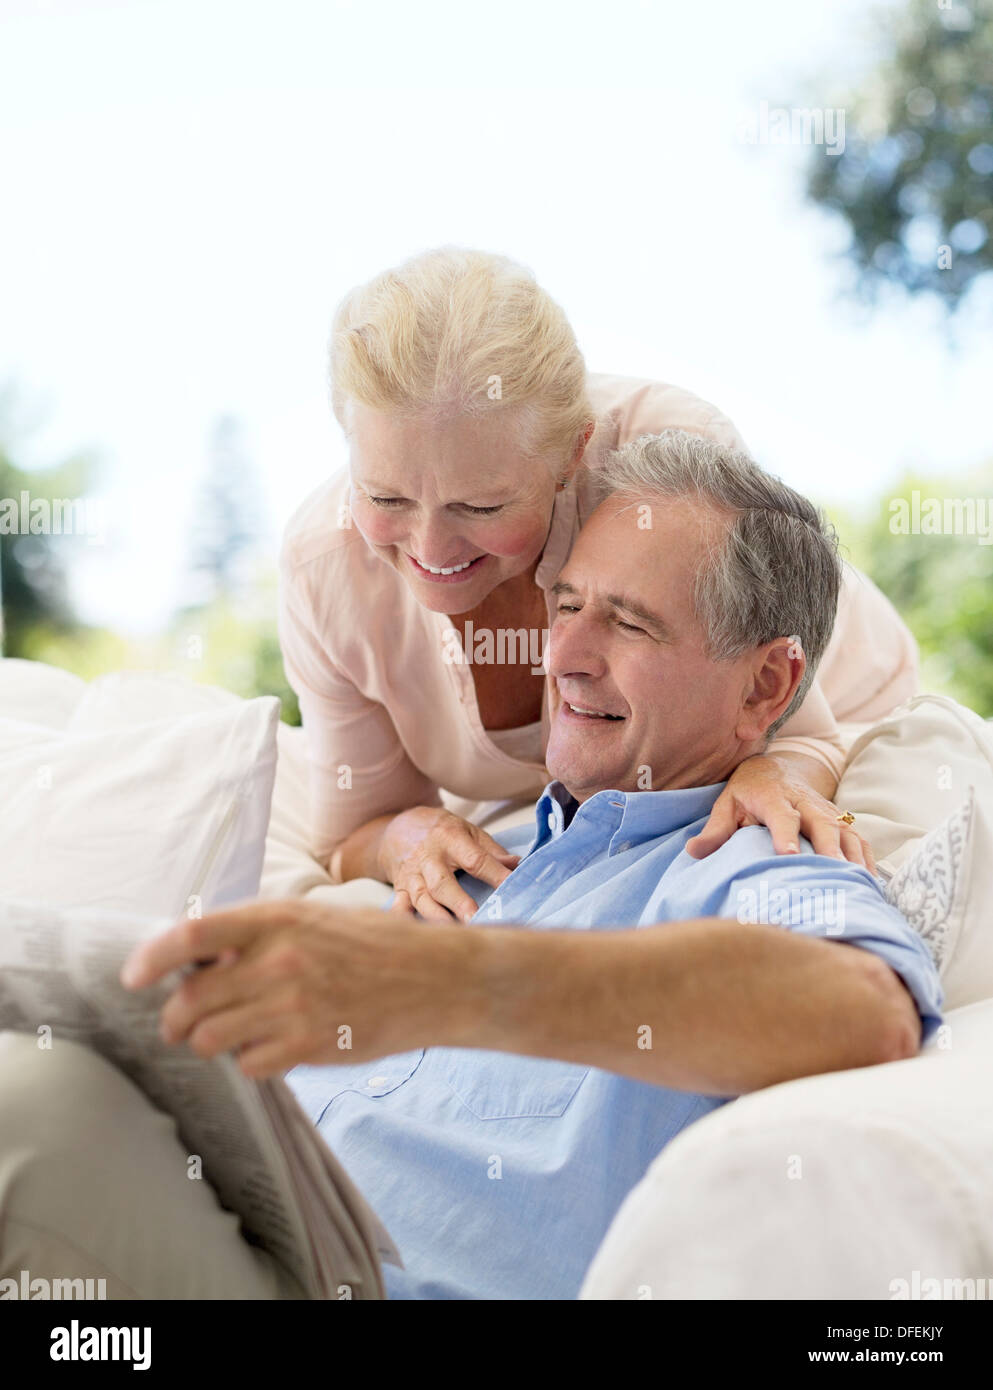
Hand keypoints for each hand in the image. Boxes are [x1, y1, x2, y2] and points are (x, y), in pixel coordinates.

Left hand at [119, 899, 473, 1077]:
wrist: (437, 980)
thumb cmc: (376, 946)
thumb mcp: (315, 919)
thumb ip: (260, 936)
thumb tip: (200, 962)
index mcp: (277, 920)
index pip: (190, 936)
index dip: (151, 959)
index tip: (133, 978)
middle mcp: (278, 960)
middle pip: (190, 999)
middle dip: (176, 1018)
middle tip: (180, 1025)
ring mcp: (292, 1005)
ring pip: (211, 1038)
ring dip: (210, 1043)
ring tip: (228, 1037)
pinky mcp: (309, 1045)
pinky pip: (248, 1065)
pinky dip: (249, 1062)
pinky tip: (269, 1050)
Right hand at [378, 806, 519, 922]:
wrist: (398, 827)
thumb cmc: (441, 831)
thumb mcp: (468, 830)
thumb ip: (492, 850)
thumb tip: (518, 866)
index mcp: (450, 838)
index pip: (475, 859)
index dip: (495, 875)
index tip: (511, 889)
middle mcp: (428, 857)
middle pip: (442, 883)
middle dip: (459, 904)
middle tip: (476, 921)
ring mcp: (411, 875)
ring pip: (421, 899)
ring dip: (436, 918)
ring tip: (453, 935)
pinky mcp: (399, 888)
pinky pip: (399, 907)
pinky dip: (403, 921)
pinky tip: (415, 936)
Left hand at [685, 754, 876, 871]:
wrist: (776, 769)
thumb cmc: (748, 793)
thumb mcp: (727, 804)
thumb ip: (715, 829)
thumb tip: (693, 852)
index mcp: (773, 797)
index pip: (781, 815)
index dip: (785, 835)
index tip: (787, 856)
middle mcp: (806, 803)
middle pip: (822, 823)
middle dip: (829, 848)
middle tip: (833, 875)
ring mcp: (828, 812)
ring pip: (846, 833)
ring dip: (853, 859)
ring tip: (857, 888)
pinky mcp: (842, 823)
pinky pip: (860, 841)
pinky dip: (867, 862)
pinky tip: (870, 888)